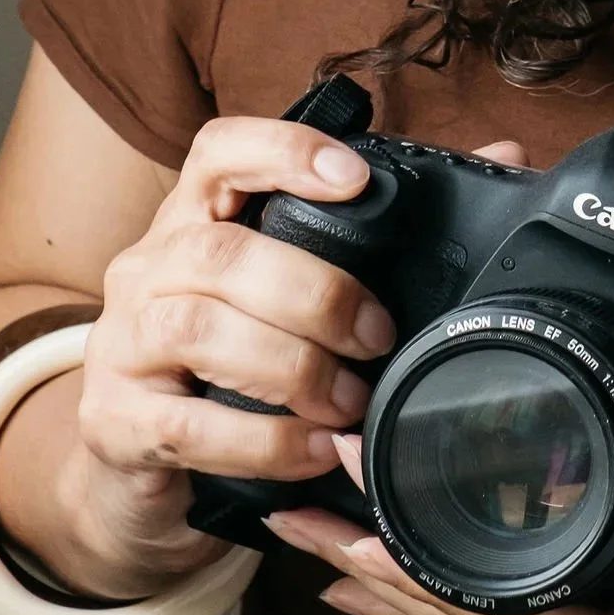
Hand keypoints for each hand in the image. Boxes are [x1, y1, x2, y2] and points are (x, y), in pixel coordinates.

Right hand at [60, 118, 524, 591]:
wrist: (137, 463)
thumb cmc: (234, 359)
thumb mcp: (291, 290)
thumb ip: (386, 230)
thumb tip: (502, 155)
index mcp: (195, 218)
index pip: (220, 151)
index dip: (286, 151)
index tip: (355, 179)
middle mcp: (146, 267)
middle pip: (221, 251)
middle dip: (315, 293)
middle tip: (378, 335)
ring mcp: (119, 344)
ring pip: (197, 329)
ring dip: (291, 368)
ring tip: (350, 402)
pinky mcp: (112, 422)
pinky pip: (186, 425)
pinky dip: (261, 441)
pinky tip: (312, 450)